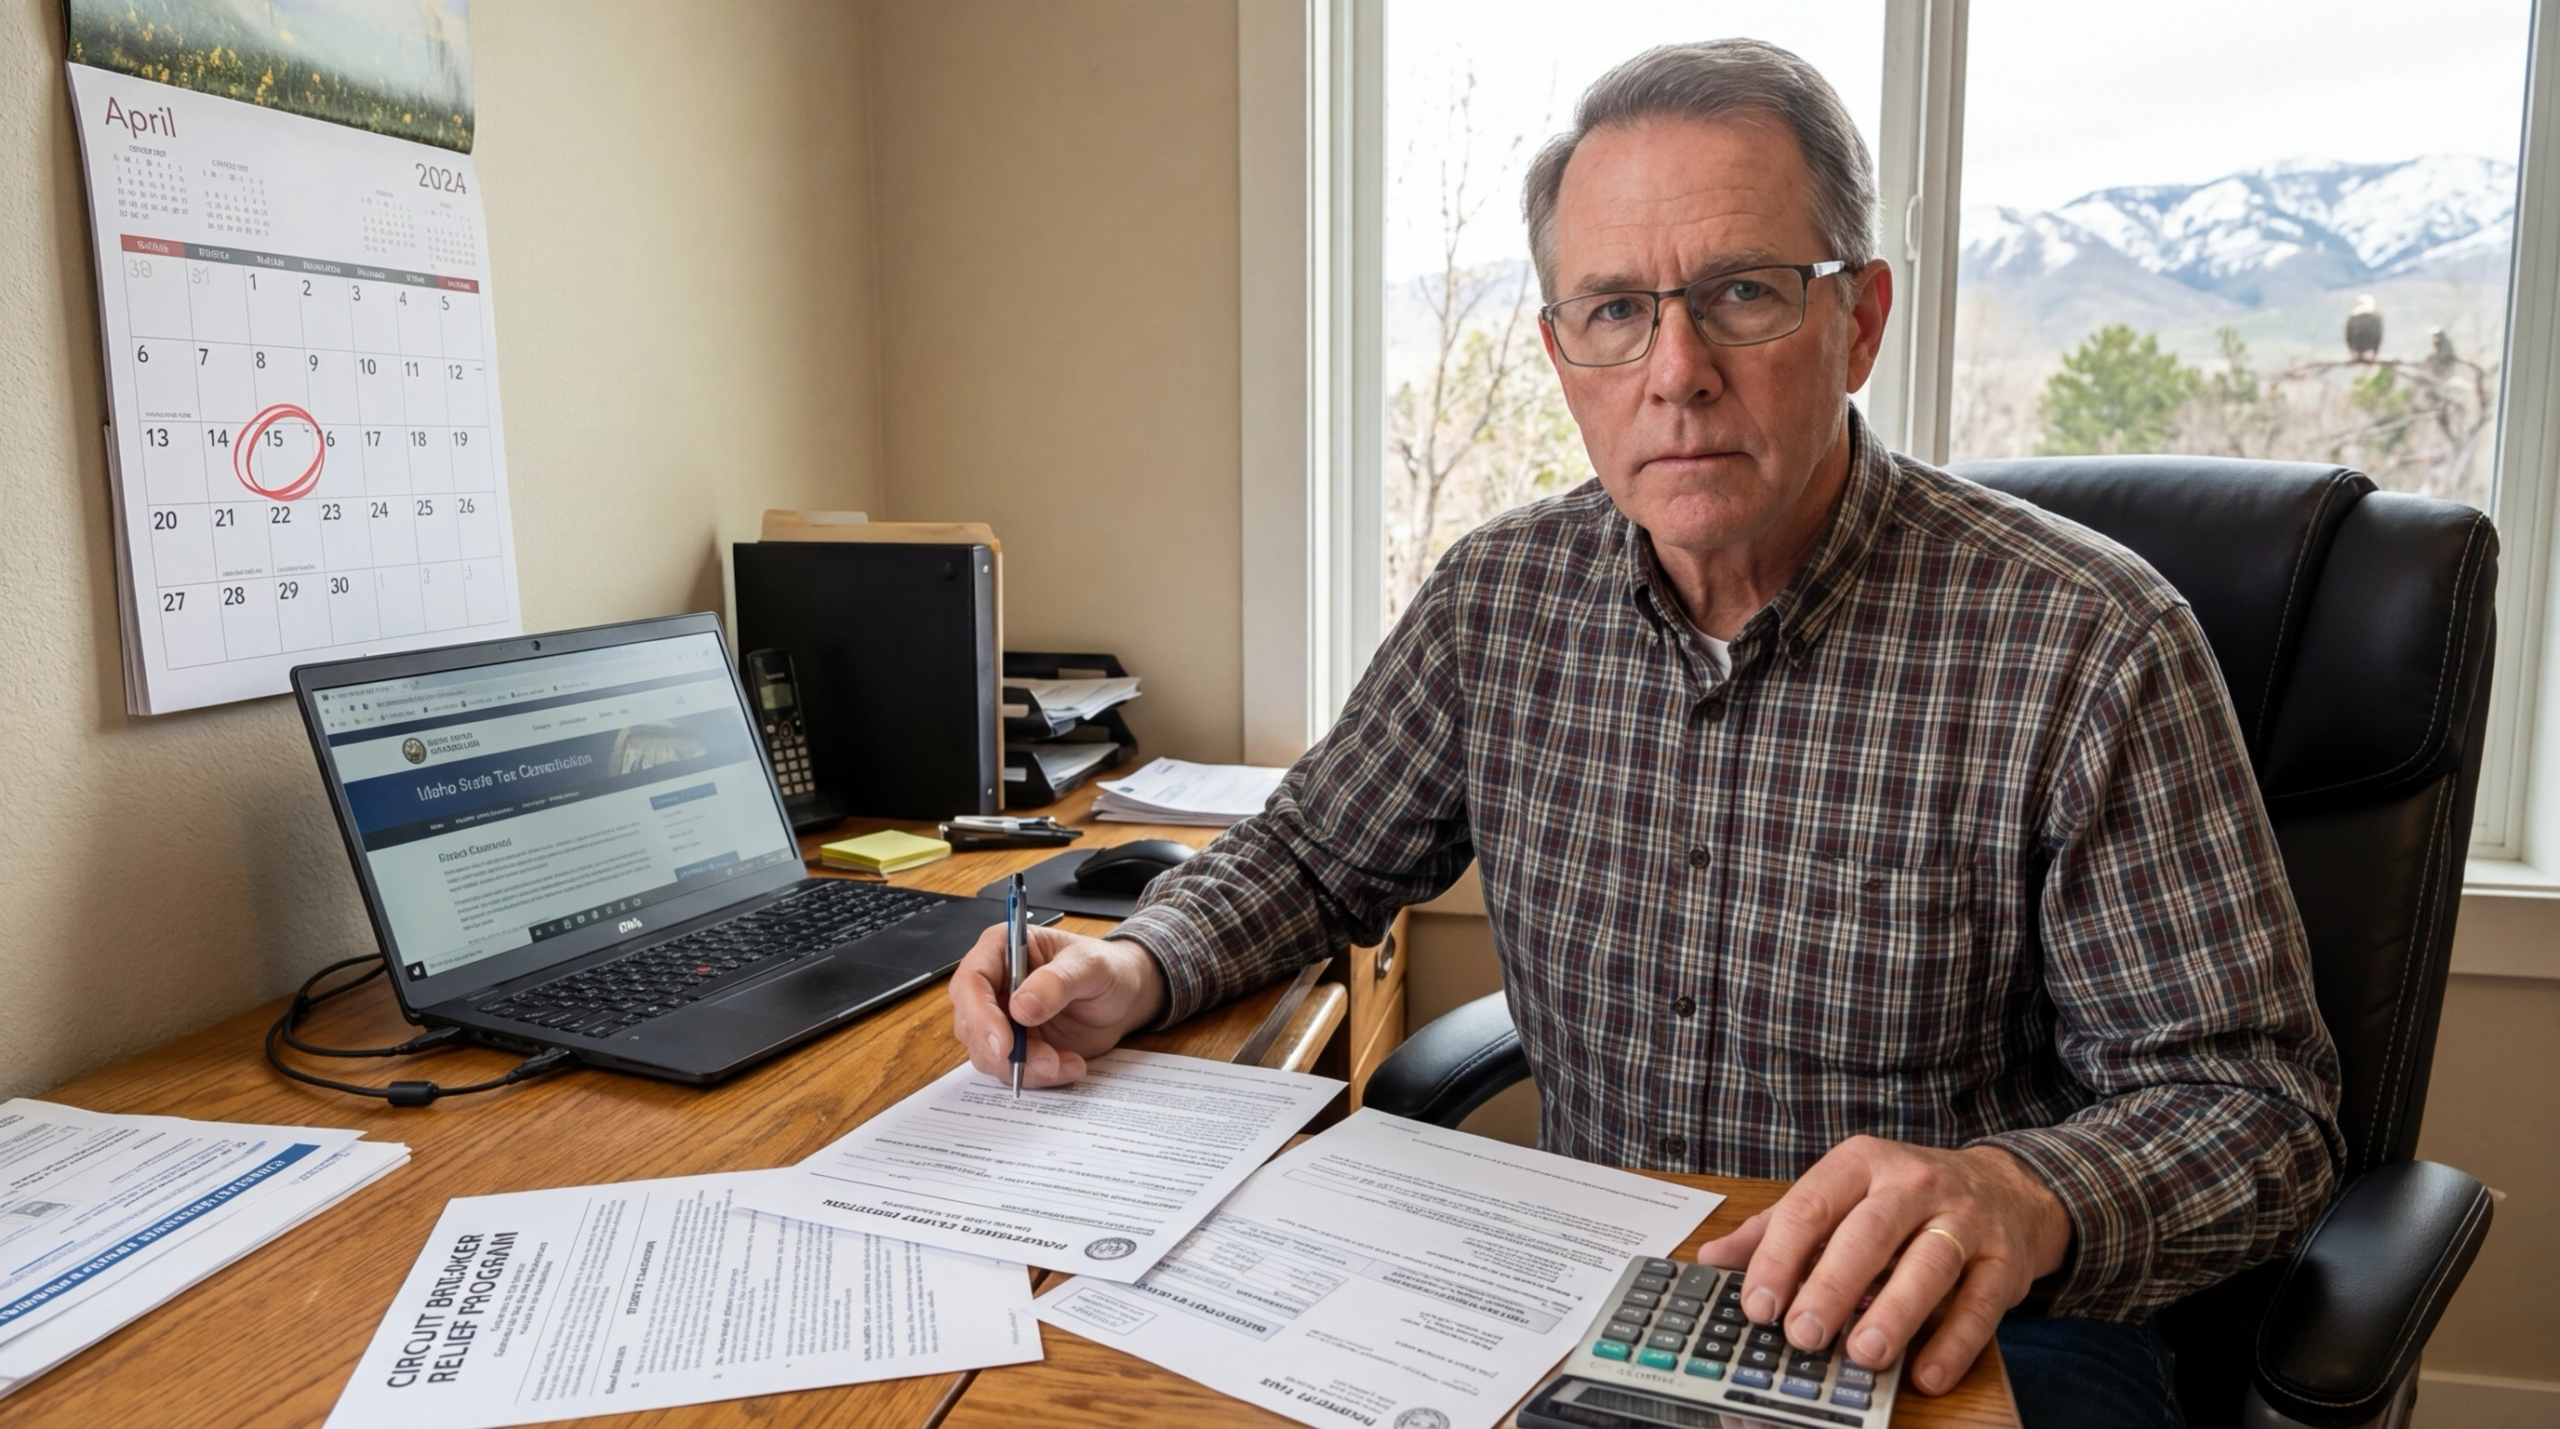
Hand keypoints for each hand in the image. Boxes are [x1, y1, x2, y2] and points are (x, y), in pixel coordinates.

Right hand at [946, 924, 1165, 1086]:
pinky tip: (1070, 1065)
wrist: (1124, 997)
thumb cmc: (1106, 969)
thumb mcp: (1091, 967)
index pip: (971, 980)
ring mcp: (1002, 1018)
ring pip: (988, 1054)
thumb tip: (1020, 1007)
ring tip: (1066, 1062)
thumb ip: (1057, 982)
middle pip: (970, 1023)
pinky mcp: (1016, 1046)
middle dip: (1003, 1051)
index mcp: (1002, 949)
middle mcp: (994, 984)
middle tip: (1044, 1062)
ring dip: (1025, 1067)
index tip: (1004, 1044)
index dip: (980, 1015)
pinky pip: (1012, 1069)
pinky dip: (1038, 1075)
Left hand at [1695, 1136, 2071, 1395]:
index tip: (1757, 1305)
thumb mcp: (1842, 1196)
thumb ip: (1778, 1228)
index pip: (1811, 1205)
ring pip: (1929, 1262)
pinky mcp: (2004, 1260)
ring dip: (1895, 1311)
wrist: (2007, 1188)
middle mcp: (1914, 1183)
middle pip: (1869, 1233)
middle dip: (1832, 1285)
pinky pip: (1980, 1303)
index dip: (1780, 1257)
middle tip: (1802, 1334)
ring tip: (1863, 1353)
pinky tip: (1925, 1373)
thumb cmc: (1904, 1198)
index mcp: (1861, 1164)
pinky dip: (1954, 1341)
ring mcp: (1964, 1219)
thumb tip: (1711, 1259)